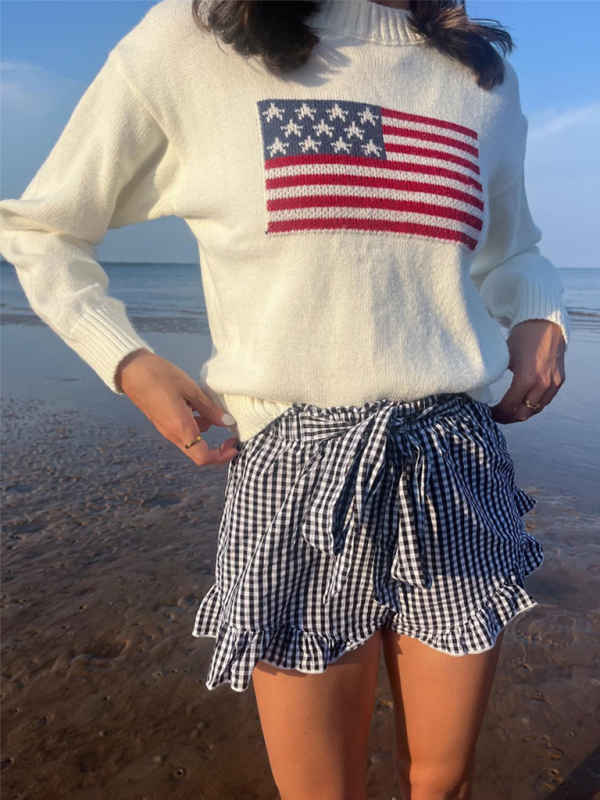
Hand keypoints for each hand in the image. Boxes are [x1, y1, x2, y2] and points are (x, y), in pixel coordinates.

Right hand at [115, 348, 239, 465]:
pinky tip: (194, 402)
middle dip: (216, 448)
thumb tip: (227, 422)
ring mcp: (166, 429)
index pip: (202, 457)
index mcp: (181, 428)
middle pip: (198, 452)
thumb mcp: (191, 389)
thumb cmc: (161, 376)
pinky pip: (183, 430)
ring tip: (209, 405)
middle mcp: (172, 434)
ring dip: (204, 428)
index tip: (233, 446)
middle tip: (229, 434)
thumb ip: (210, 409)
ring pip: (191, 439)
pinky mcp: (162, 422)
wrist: (131, 370)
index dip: (221, 457)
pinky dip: (194, 422)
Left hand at [490, 320, 565, 423]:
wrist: (545, 323)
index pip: (509, 406)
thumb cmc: (522, 337)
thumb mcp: (505, 357)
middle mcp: (542, 385)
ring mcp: (553, 384)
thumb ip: (498, 375)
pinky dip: (534, 405)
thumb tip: (484, 389)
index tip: (488, 413)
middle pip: (524, 413)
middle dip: (509, 417)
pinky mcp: (559, 381)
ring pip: (536, 409)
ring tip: (509, 412)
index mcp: (526, 379)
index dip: (497, 413)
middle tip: (497, 416)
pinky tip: (523, 403)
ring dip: (522, 413)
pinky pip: (545, 400)